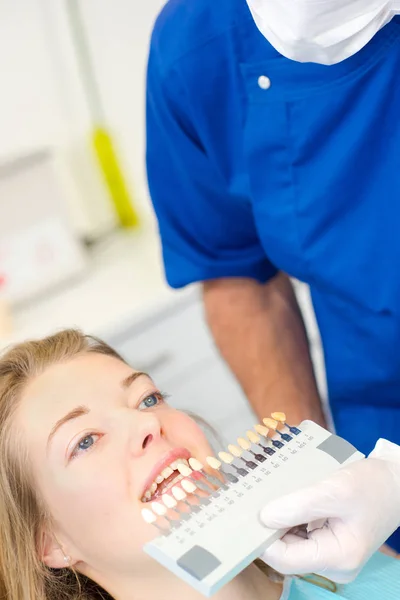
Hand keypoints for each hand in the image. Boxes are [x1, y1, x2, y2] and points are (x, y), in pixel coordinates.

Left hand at [259, 440, 399, 582]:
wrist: (396, 482)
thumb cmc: (372, 485)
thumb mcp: (335, 490)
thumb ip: (299, 505)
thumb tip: (264, 517)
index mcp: (338, 557)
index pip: (286, 559)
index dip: (263, 539)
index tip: (248, 516)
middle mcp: (333, 563)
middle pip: (287, 552)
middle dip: (271, 527)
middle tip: (256, 501)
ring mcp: (331, 553)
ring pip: (292, 541)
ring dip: (281, 521)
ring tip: (274, 496)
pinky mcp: (329, 541)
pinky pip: (301, 533)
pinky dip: (292, 518)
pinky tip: (288, 500)